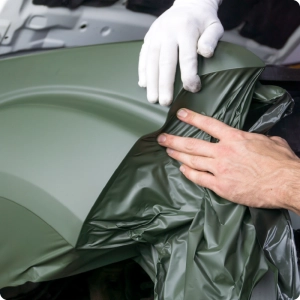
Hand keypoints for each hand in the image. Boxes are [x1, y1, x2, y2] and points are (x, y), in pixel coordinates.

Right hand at [138, 0, 223, 105]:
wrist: (187, 4)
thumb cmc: (202, 20)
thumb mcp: (214, 26)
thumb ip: (211, 39)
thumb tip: (206, 54)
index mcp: (186, 29)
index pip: (186, 56)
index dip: (189, 75)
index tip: (192, 89)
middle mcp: (168, 32)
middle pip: (165, 62)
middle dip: (165, 84)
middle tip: (165, 102)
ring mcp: (156, 35)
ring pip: (151, 61)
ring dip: (151, 82)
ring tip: (152, 99)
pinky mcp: (148, 37)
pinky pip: (143, 56)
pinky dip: (142, 71)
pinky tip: (143, 85)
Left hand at [157, 108, 299, 213]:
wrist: (286, 183)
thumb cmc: (280, 162)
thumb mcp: (270, 142)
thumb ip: (256, 138)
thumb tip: (256, 138)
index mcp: (234, 138)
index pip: (208, 124)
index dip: (192, 118)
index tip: (180, 114)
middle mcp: (223, 152)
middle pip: (192, 144)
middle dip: (174, 140)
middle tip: (162, 138)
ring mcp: (220, 169)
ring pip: (192, 160)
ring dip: (178, 155)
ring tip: (168, 151)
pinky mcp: (221, 186)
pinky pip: (199, 178)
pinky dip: (189, 173)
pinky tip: (182, 169)